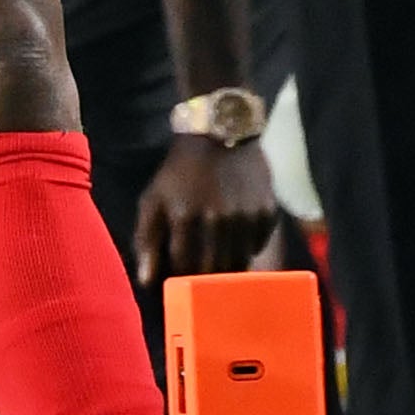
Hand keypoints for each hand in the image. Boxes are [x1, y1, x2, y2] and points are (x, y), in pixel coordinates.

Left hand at [132, 134, 284, 283]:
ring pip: (239, 263)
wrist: (221, 132)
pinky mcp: (267, 211)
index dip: (180, 276)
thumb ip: (146, 240)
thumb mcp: (154, 198)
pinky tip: (237, 241)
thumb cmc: (181, 171)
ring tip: (220, 263)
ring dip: (228, 268)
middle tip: (202, 274)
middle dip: (205, 277)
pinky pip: (258, 245)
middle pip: (214, 269)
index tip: (179, 276)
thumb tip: (147, 281)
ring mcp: (246, 216)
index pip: (184, 267)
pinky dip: (248, 249)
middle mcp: (218, 220)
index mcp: (186, 217)